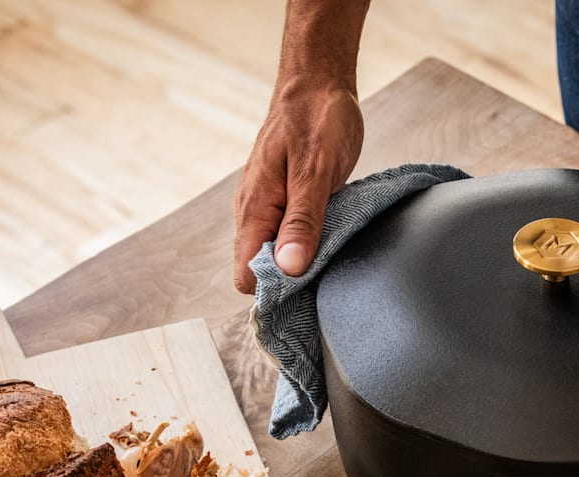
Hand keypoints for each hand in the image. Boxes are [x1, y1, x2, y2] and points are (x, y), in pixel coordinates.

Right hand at [233, 78, 363, 293]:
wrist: (317, 83)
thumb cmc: (317, 119)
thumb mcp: (315, 172)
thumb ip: (302, 222)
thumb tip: (289, 269)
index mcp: (255, 208)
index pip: (246, 274)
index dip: (274, 290)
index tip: (307, 291)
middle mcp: (255, 211)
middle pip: (261, 270)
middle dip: (291, 281)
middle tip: (328, 274)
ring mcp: (270, 207)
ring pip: (277, 255)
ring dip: (303, 262)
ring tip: (333, 255)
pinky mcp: (287, 201)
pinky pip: (291, 237)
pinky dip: (310, 244)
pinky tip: (332, 239)